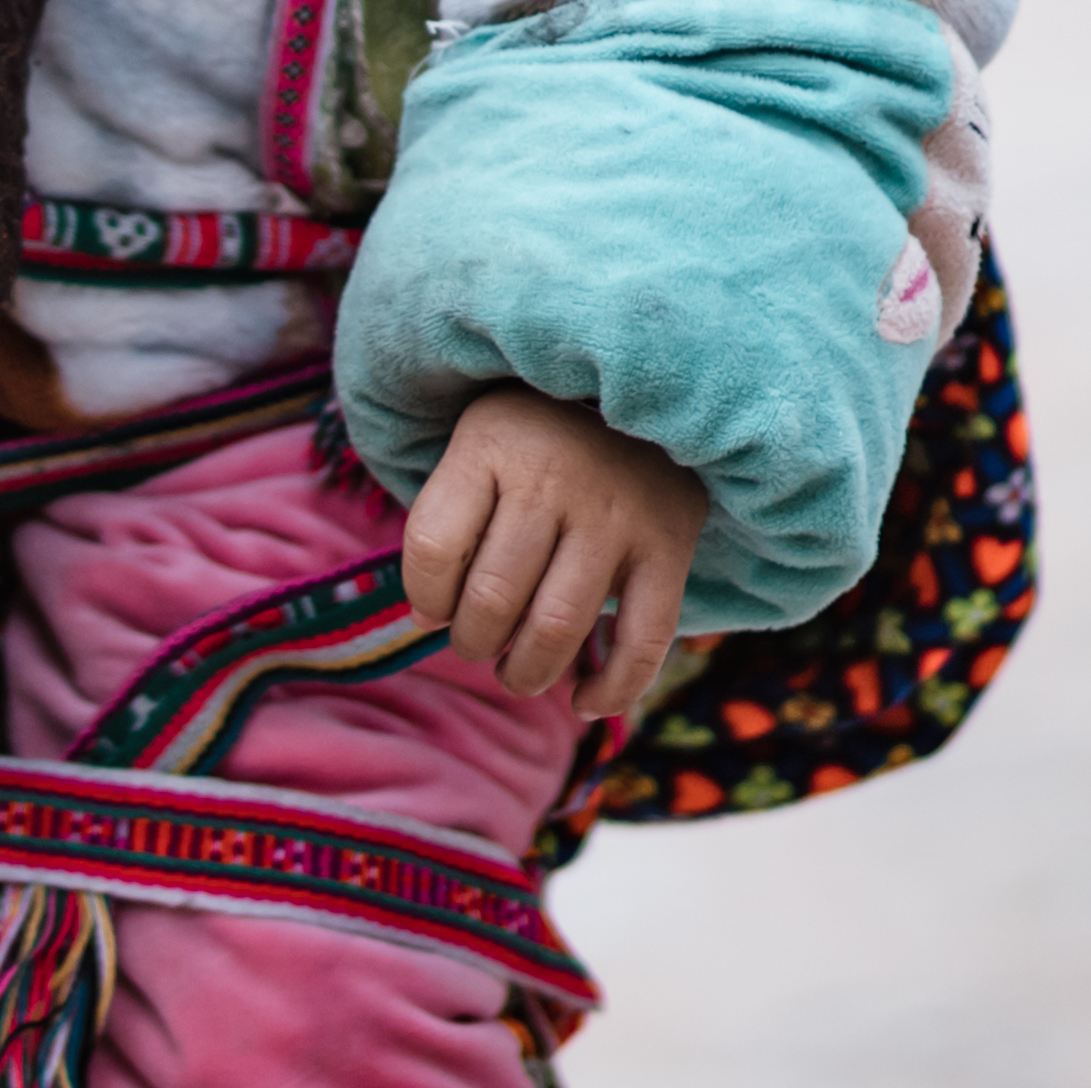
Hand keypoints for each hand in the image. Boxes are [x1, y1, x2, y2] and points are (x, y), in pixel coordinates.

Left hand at [398, 386, 702, 725]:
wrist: (637, 391)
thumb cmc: (535, 440)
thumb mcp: (478, 447)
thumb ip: (450, 520)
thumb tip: (430, 621)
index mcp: (490, 443)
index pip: (431, 545)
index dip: (423, 597)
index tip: (434, 609)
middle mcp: (553, 476)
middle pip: (493, 595)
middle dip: (473, 642)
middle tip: (476, 646)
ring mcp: (615, 513)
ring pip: (558, 626)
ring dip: (527, 672)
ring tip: (516, 673)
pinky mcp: (668, 546)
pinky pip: (643, 640)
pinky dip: (612, 688)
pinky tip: (583, 700)